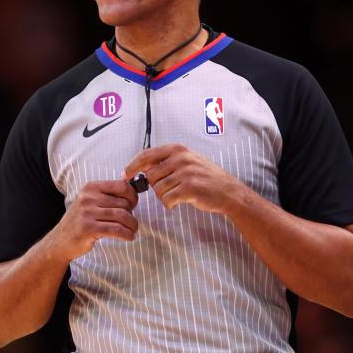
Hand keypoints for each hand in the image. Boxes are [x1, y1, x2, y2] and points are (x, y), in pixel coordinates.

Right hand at [51, 179, 138, 260]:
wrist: (61, 240)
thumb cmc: (80, 220)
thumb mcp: (90, 202)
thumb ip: (108, 196)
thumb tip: (133, 192)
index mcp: (91, 187)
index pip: (121, 186)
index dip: (132, 196)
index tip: (133, 205)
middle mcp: (88, 198)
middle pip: (124, 203)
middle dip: (131, 214)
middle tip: (131, 222)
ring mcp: (87, 213)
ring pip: (122, 216)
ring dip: (132, 225)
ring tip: (133, 230)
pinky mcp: (89, 229)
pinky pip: (117, 229)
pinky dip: (127, 234)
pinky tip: (129, 237)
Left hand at [123, 144, 247, 213]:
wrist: (228, 191)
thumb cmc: (206, 177)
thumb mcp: (187, 161)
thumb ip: (166, 161)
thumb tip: (141, 167)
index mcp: (178, 149)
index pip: (147, 154)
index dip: (133, 165)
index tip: (125, 174)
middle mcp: (181, 158)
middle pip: (151, 176)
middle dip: (156, 187)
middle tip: (170, 190)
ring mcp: (185, 172)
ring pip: (158, 190)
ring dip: (165, 196)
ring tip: (179, 195)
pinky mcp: (189, 188)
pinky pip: (167, 199)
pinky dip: (171, 204)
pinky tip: (180, 201)